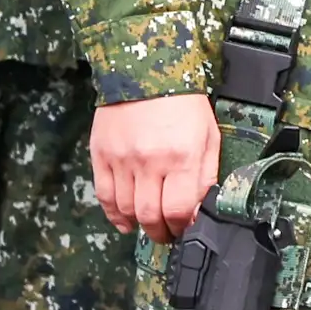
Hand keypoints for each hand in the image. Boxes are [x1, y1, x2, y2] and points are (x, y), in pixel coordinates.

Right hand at [92, 94, 222, 242]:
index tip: (186, 229)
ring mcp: (122, 160)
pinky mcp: (101, 156)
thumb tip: (200, 208)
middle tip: (167, 235)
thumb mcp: (209, 136)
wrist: (145, 74)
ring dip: (139, 225)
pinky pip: (105, 195)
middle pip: (151, 215)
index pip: (180, 209)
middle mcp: (150, 162)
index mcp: (182, 157)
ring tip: (150, 226)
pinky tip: (125, 222)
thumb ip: (206, 174)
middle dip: (161, 232)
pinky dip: (114, 215)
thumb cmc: (184, 106)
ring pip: (127, 209)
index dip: (182, 226)